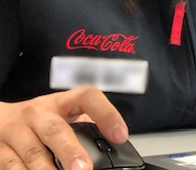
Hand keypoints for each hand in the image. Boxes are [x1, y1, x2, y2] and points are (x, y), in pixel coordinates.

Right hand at [0, 87, 127, 169]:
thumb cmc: (38, 122)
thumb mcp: (62, 117)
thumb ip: (84, 129)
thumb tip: (112, 147)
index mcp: (60, 103)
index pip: (88, 97)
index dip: (106, 114)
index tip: (121, 135)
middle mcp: (37, 113)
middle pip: (55, 129)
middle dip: (70, 150)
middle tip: (84, 168)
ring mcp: (15, 130)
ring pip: (31, 152)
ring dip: (45, 169)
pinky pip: (10, 166)